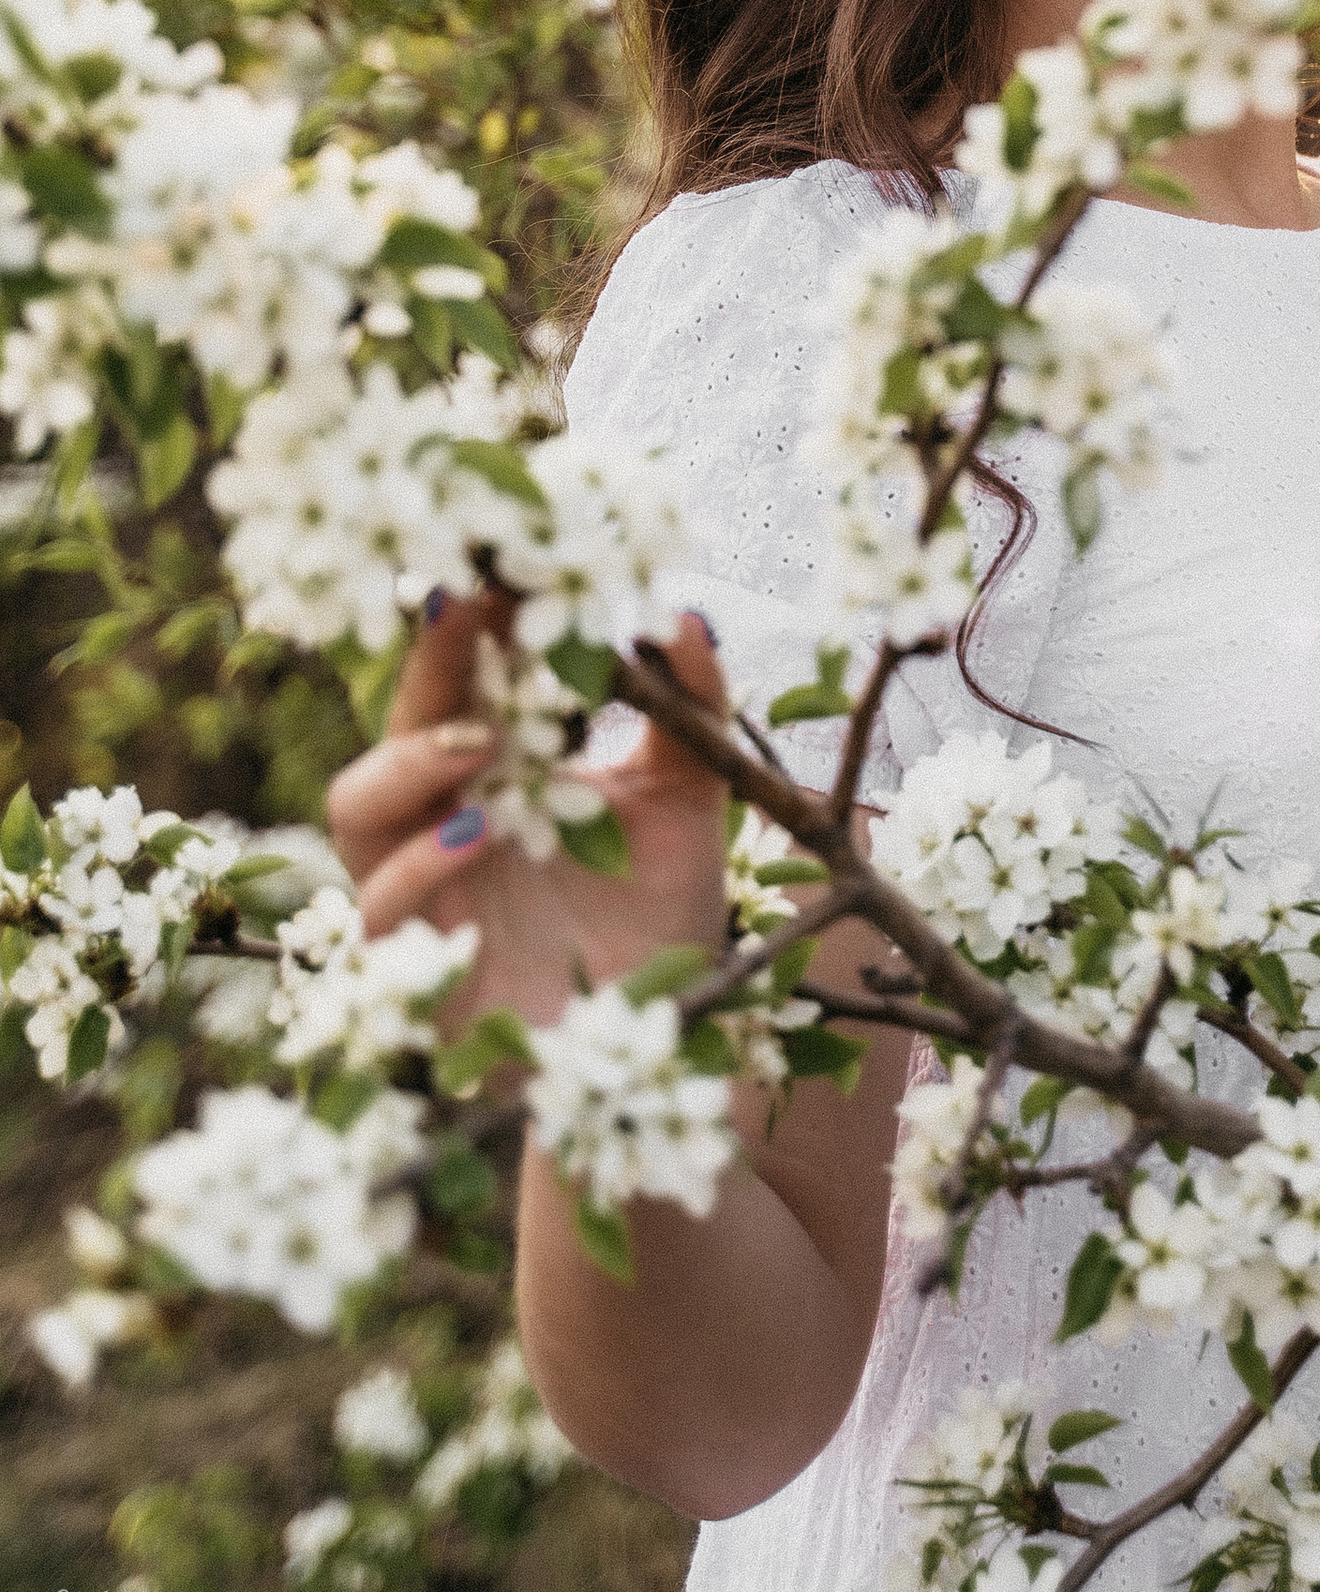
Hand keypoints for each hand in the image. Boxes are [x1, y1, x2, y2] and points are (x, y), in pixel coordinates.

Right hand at [324, 585, 736, 1056]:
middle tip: (469, 602)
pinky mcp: (416, 968)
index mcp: (500, 766)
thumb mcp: (691, 798)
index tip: (507, 558)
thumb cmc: (660, 908)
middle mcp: (445, 815)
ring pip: (355, 807)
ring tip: (481, 739)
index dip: (473, 619)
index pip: (465, 675)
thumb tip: (688, 616)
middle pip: (400, 721)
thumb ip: (691, 711)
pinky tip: (478, 834)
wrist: (662, 1032)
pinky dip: (422, 865)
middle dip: (430, 662)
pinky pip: (381, 908)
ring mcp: (424, 889)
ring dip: (408, 762)